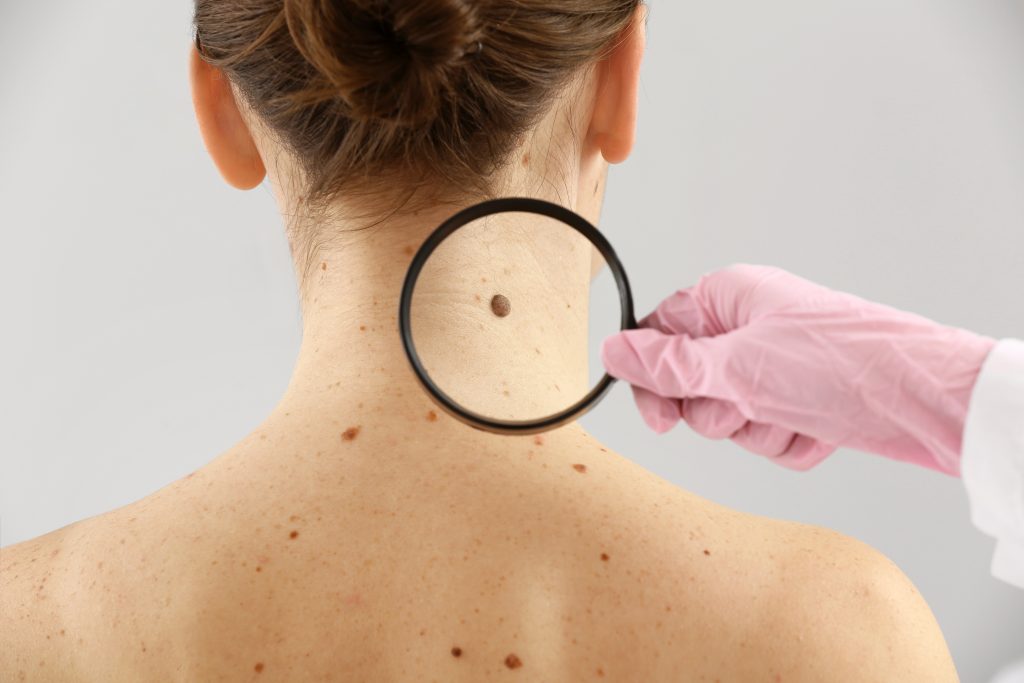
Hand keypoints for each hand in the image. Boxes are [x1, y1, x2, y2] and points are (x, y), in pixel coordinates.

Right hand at [601, 265, 995, 474]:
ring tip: (791, 414)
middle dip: (717, 410)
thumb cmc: (839, 364)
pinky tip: (815, 427)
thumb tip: (613, 350)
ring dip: (757, 429)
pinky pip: (766, 436)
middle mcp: (748, 329)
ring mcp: (776, 367)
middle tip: (743, 404)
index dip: (653, 379)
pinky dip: (787, 442)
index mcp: (728, 298)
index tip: (660, 417)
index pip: (660, 334)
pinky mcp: (800, 402)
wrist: (921, 400)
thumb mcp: (736, 365)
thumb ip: (668, 364)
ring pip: (729, 417)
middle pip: (690, 384)